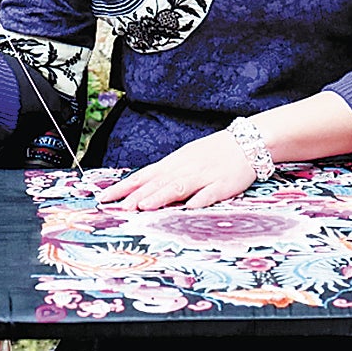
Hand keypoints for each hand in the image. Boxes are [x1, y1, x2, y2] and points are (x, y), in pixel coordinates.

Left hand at [97, 131, 256, 210]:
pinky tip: (189, 208)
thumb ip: (166, 175)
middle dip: (137, 196)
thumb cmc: (212, 153)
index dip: (124, 187)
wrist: (246, 142)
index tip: (105, 197)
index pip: (144, 176)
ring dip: (161, 196)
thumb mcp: (185, 159)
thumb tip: (141, 189)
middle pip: (157, 183)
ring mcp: (204, 176)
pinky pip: (209, 194)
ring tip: (145, 206)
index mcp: (174, 163)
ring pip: (179, 187)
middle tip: (119, 207)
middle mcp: (185, 169)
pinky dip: (199, 201)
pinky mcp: (223, 185)